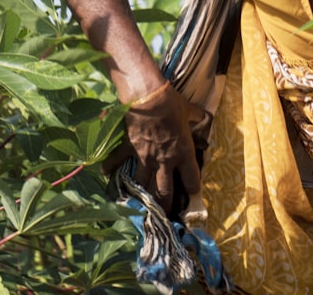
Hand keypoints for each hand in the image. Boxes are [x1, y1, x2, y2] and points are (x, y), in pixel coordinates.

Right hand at [103, 82, 206, 214]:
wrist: (148, 97)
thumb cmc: (172, 104)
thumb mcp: (190, 111)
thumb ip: (199, 118)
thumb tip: (207, 118)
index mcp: (183, 153)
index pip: (192, 179)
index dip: (194, 189)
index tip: (193, 197)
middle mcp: (165, 160)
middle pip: (165, 191)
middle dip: (166, 205)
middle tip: (166, 215)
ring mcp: (145, 157)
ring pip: (143, 184)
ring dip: (142, 195)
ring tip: (140, 207)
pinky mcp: (129, 149)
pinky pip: (118, 162)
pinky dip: (111, 168)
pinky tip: (106, 176)